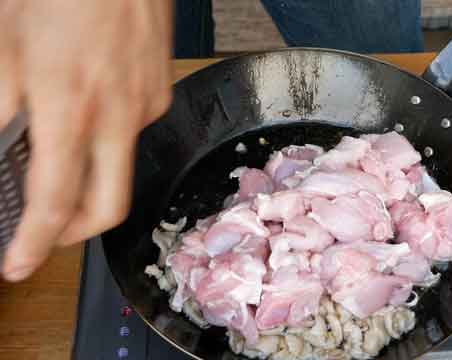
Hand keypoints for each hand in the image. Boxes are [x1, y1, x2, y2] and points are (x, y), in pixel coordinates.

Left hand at [0, 1, 172, 280]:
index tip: (17, 264)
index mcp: (70, 105)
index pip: (55, 200)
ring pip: (119, 168)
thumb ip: (0, 110)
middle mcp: (118, 116)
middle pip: (108, 209)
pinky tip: (90, 101)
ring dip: (88, 175)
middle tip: (44, 229)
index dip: (32, 242)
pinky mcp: (160, 93)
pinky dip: (106, 134)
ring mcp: (146, 106)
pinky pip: (133, 131)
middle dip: (73, 233)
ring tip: (60, 142)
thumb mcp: (3, 47)